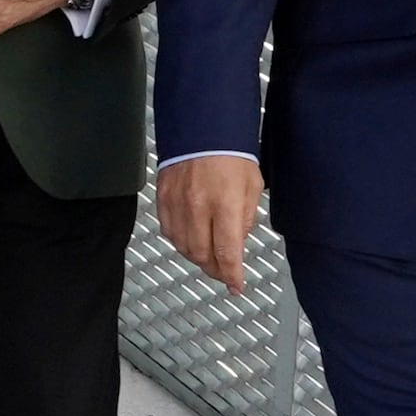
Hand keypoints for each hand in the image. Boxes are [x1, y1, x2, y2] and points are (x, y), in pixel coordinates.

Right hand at [156, 154, 262, 295]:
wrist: (202, 128)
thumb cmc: (231, 154)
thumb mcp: (252, 186)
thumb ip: (245, 219)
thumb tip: (237, 244)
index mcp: (224, 203)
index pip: (227, 252)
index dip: (232, 275)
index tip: (236, 286)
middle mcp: (197, 206)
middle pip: (202, 255)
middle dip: (215, 269)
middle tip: (224, 272)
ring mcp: (176, 203)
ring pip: (183, 247)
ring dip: (197, 258)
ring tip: (209, 257)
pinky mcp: (163, 198)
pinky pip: (168, 231)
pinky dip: (180, 242)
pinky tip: (191, 240)